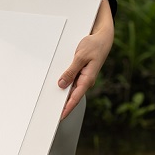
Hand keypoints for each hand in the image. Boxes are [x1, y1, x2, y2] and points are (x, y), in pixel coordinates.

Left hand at [58, 0, 113, 119]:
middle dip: (63, 105)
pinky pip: (72, 81)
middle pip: (72, 96)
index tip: (60, 116)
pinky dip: (65, 85)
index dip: (67, 108)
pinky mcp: (82, 72)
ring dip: (63, 94)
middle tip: (52, 113)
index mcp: (88, 79)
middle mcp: (86, 80)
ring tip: (52, 103)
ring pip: (72, 89)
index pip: (75, 98)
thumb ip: (70, 71)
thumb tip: (62, 84)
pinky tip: (58, 87)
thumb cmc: (94, 45)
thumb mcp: (80, 57)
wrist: (103, 37)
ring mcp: (84, 77)